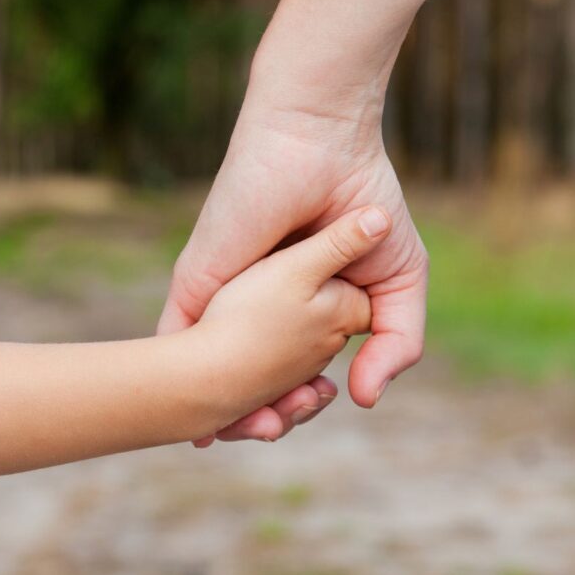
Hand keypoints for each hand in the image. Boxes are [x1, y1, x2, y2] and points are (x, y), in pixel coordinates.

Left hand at [161, 86, 426, 447]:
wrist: (320, 144)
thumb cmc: (363, 202)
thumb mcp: (398, 282)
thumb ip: (395, 342)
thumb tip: (365, 399)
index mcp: (297, 312)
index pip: (292, 377)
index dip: (299, 405)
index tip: (313, 410)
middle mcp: (254, 311)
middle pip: (249, 384)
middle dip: (258, 418)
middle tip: (272, 429)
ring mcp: (221, 300)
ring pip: (209, 375)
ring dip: (220, 412)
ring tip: (249, 427)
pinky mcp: (193, 286)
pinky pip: (176, 345)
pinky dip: (180, 384)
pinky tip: (188, 416)